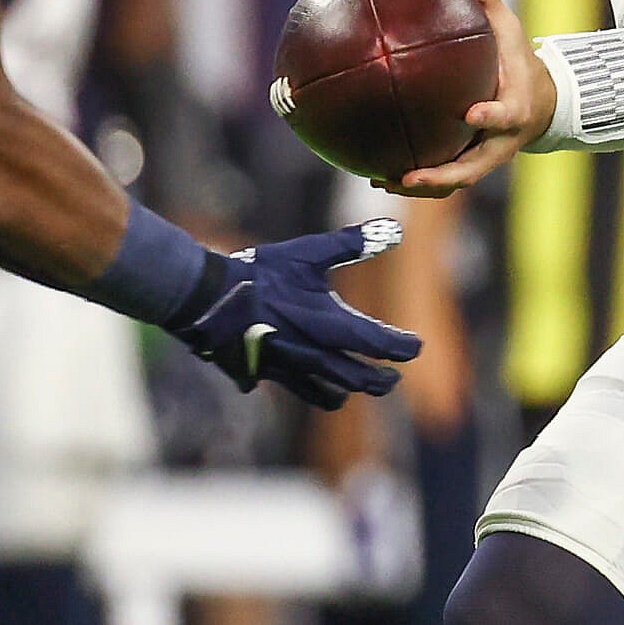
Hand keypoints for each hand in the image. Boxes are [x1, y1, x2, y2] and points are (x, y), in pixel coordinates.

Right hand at [169, 220, 418, 408]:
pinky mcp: (268, 375)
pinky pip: (299, 391)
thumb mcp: (308, 253)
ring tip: (359, 386)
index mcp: (330, 325)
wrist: (208, 299)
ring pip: (331, 395)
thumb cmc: (261, 273)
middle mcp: (315, 356)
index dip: (402, 348)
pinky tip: (314, 381)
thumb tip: (394, 229)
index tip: (416, 346)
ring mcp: (291, 370)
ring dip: (350, 390)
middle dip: (381, 380)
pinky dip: (314, 390)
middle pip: (360, 379)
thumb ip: (352, 244)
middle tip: (395, 376)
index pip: (379, 344)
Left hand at [399, 0, 553, 195]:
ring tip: (383, 181)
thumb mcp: (513, 30)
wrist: (542, 103)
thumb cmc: (520, 62)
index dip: (489, 117)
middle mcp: (501, 143)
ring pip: (454, 183)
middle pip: (472, 170)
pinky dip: (414, 180)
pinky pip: (443, 178)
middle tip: (409, 174)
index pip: (504, 116)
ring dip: (420, 187)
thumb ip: (489, 2)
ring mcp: (486, 159)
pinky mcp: (472, 165)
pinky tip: (379, 174)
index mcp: (515, 110)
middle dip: (441, 176)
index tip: (469, 113)